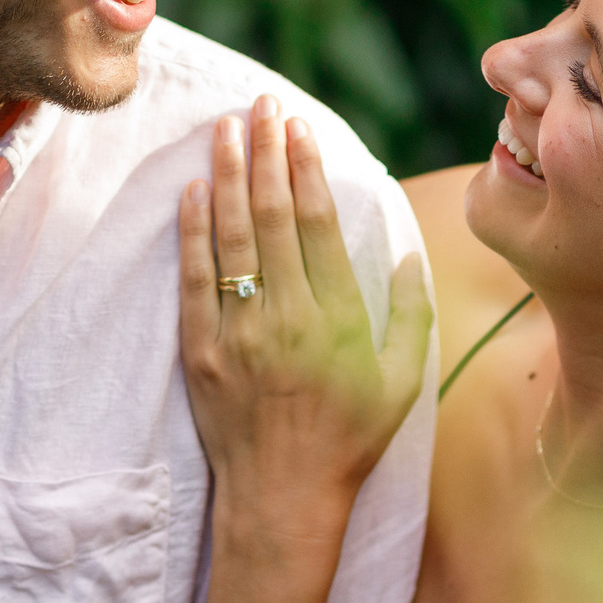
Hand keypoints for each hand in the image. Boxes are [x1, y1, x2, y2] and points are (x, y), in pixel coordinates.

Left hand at [178, 96, 429, 566]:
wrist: (284, 498)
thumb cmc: (350, 440)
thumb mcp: (401, 381)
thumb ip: (409, 314)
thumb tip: (403, 253)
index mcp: (338, 319)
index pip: (318, 224)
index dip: (307, 168)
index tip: (299, 128)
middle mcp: (287, 318)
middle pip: (272, 216)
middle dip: (265, 153)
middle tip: (260, 105)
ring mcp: (239, 333)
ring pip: (231, 238)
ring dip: (228, 176)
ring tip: (225, 129)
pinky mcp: (201, 351)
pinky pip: (195, 280)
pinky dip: (193, 233)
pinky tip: (194, 192)